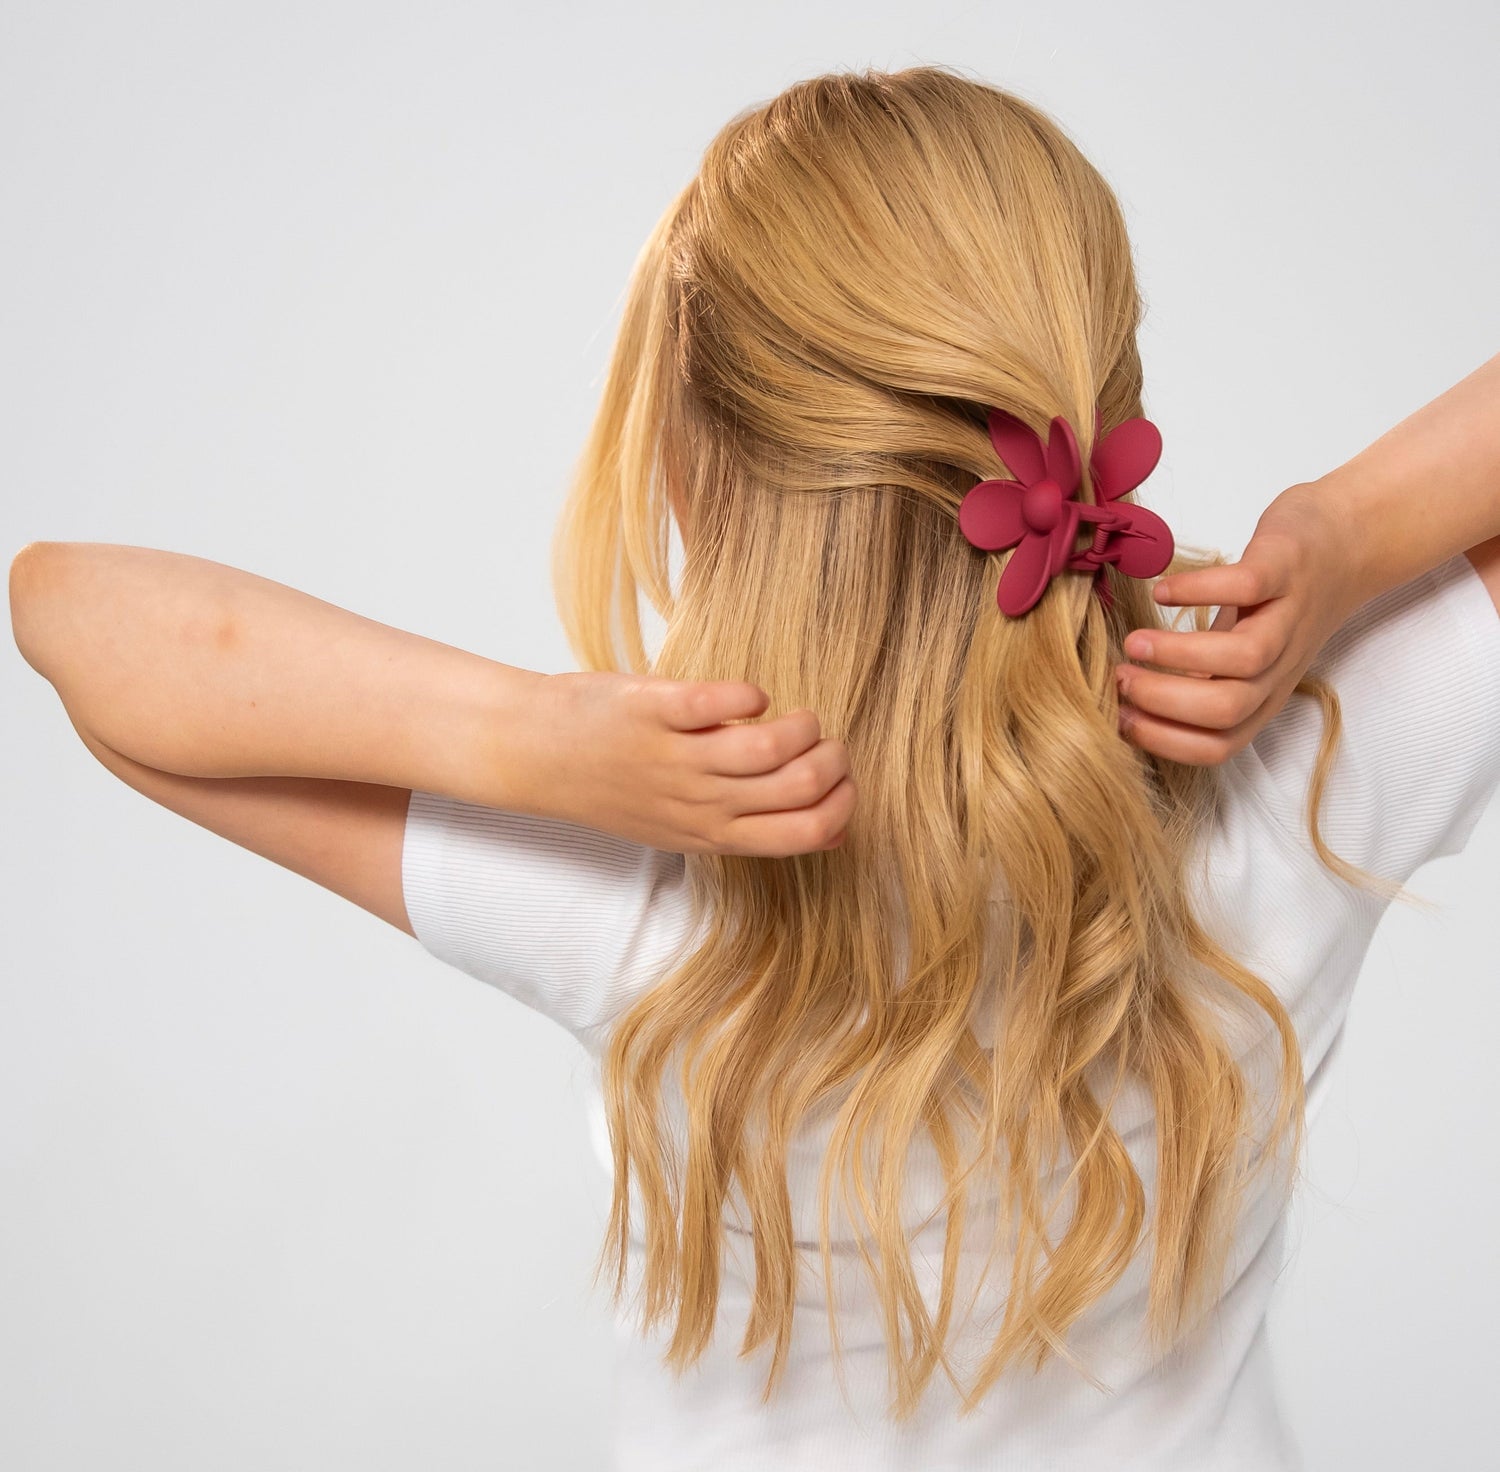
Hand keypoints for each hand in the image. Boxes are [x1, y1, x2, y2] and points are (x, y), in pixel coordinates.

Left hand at [525, 670, 856, 855]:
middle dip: (833, 758)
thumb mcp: (684, 827)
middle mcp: (699, 803)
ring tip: (790, 714)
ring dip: (801, 723)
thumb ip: (749, 827)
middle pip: (801, 788)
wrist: (536, 754)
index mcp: (711, 835)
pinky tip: (748, 696)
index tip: (841, 776)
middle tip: (820, 739)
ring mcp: (676, 758)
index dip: (843, 801)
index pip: (807, 832)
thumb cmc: (616, 786)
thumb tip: (834, 831)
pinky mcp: (655, 710)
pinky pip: (723, 701)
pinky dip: (750, 694)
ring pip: (772, 746)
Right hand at [1114, 482, 1363, 764]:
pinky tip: (1162, 591)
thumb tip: (1127, 702)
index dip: (1163, 740)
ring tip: (1134, 642)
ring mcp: (1287, 617)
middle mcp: (1278, 667)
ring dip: (1178, 654)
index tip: (1118, 717)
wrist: (1346, 543)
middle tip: (1119, 677)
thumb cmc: (1277, 604)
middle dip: (1162, 700)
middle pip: (1227, 710)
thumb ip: (1201, 682)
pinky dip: (1198, 591)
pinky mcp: (1286, 568)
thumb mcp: (1242, 656)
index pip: (1217, 746)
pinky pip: (1246, 586)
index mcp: (1262, 697)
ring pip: (1243, 659)